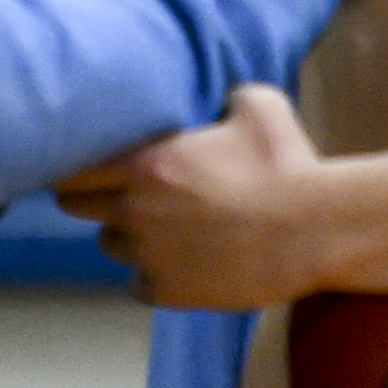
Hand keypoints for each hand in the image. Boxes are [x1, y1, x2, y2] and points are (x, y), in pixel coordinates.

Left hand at [61, 85, 336, 309]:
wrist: (315, 230)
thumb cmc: (287, 164)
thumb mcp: (260, 106)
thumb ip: (227, 95)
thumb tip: (224, 97)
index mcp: (146, 163)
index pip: (72, 165)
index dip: (73, 162)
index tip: (83, 161)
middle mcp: (135, 210)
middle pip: (77, 206)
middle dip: (94, 197)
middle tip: (120, 191)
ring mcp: (150, 256)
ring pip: (110, 246)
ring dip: (127, 236)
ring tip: (161, 226)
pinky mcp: (171, 292)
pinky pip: (139, 285)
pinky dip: (153, 275)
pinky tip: (180, 261)